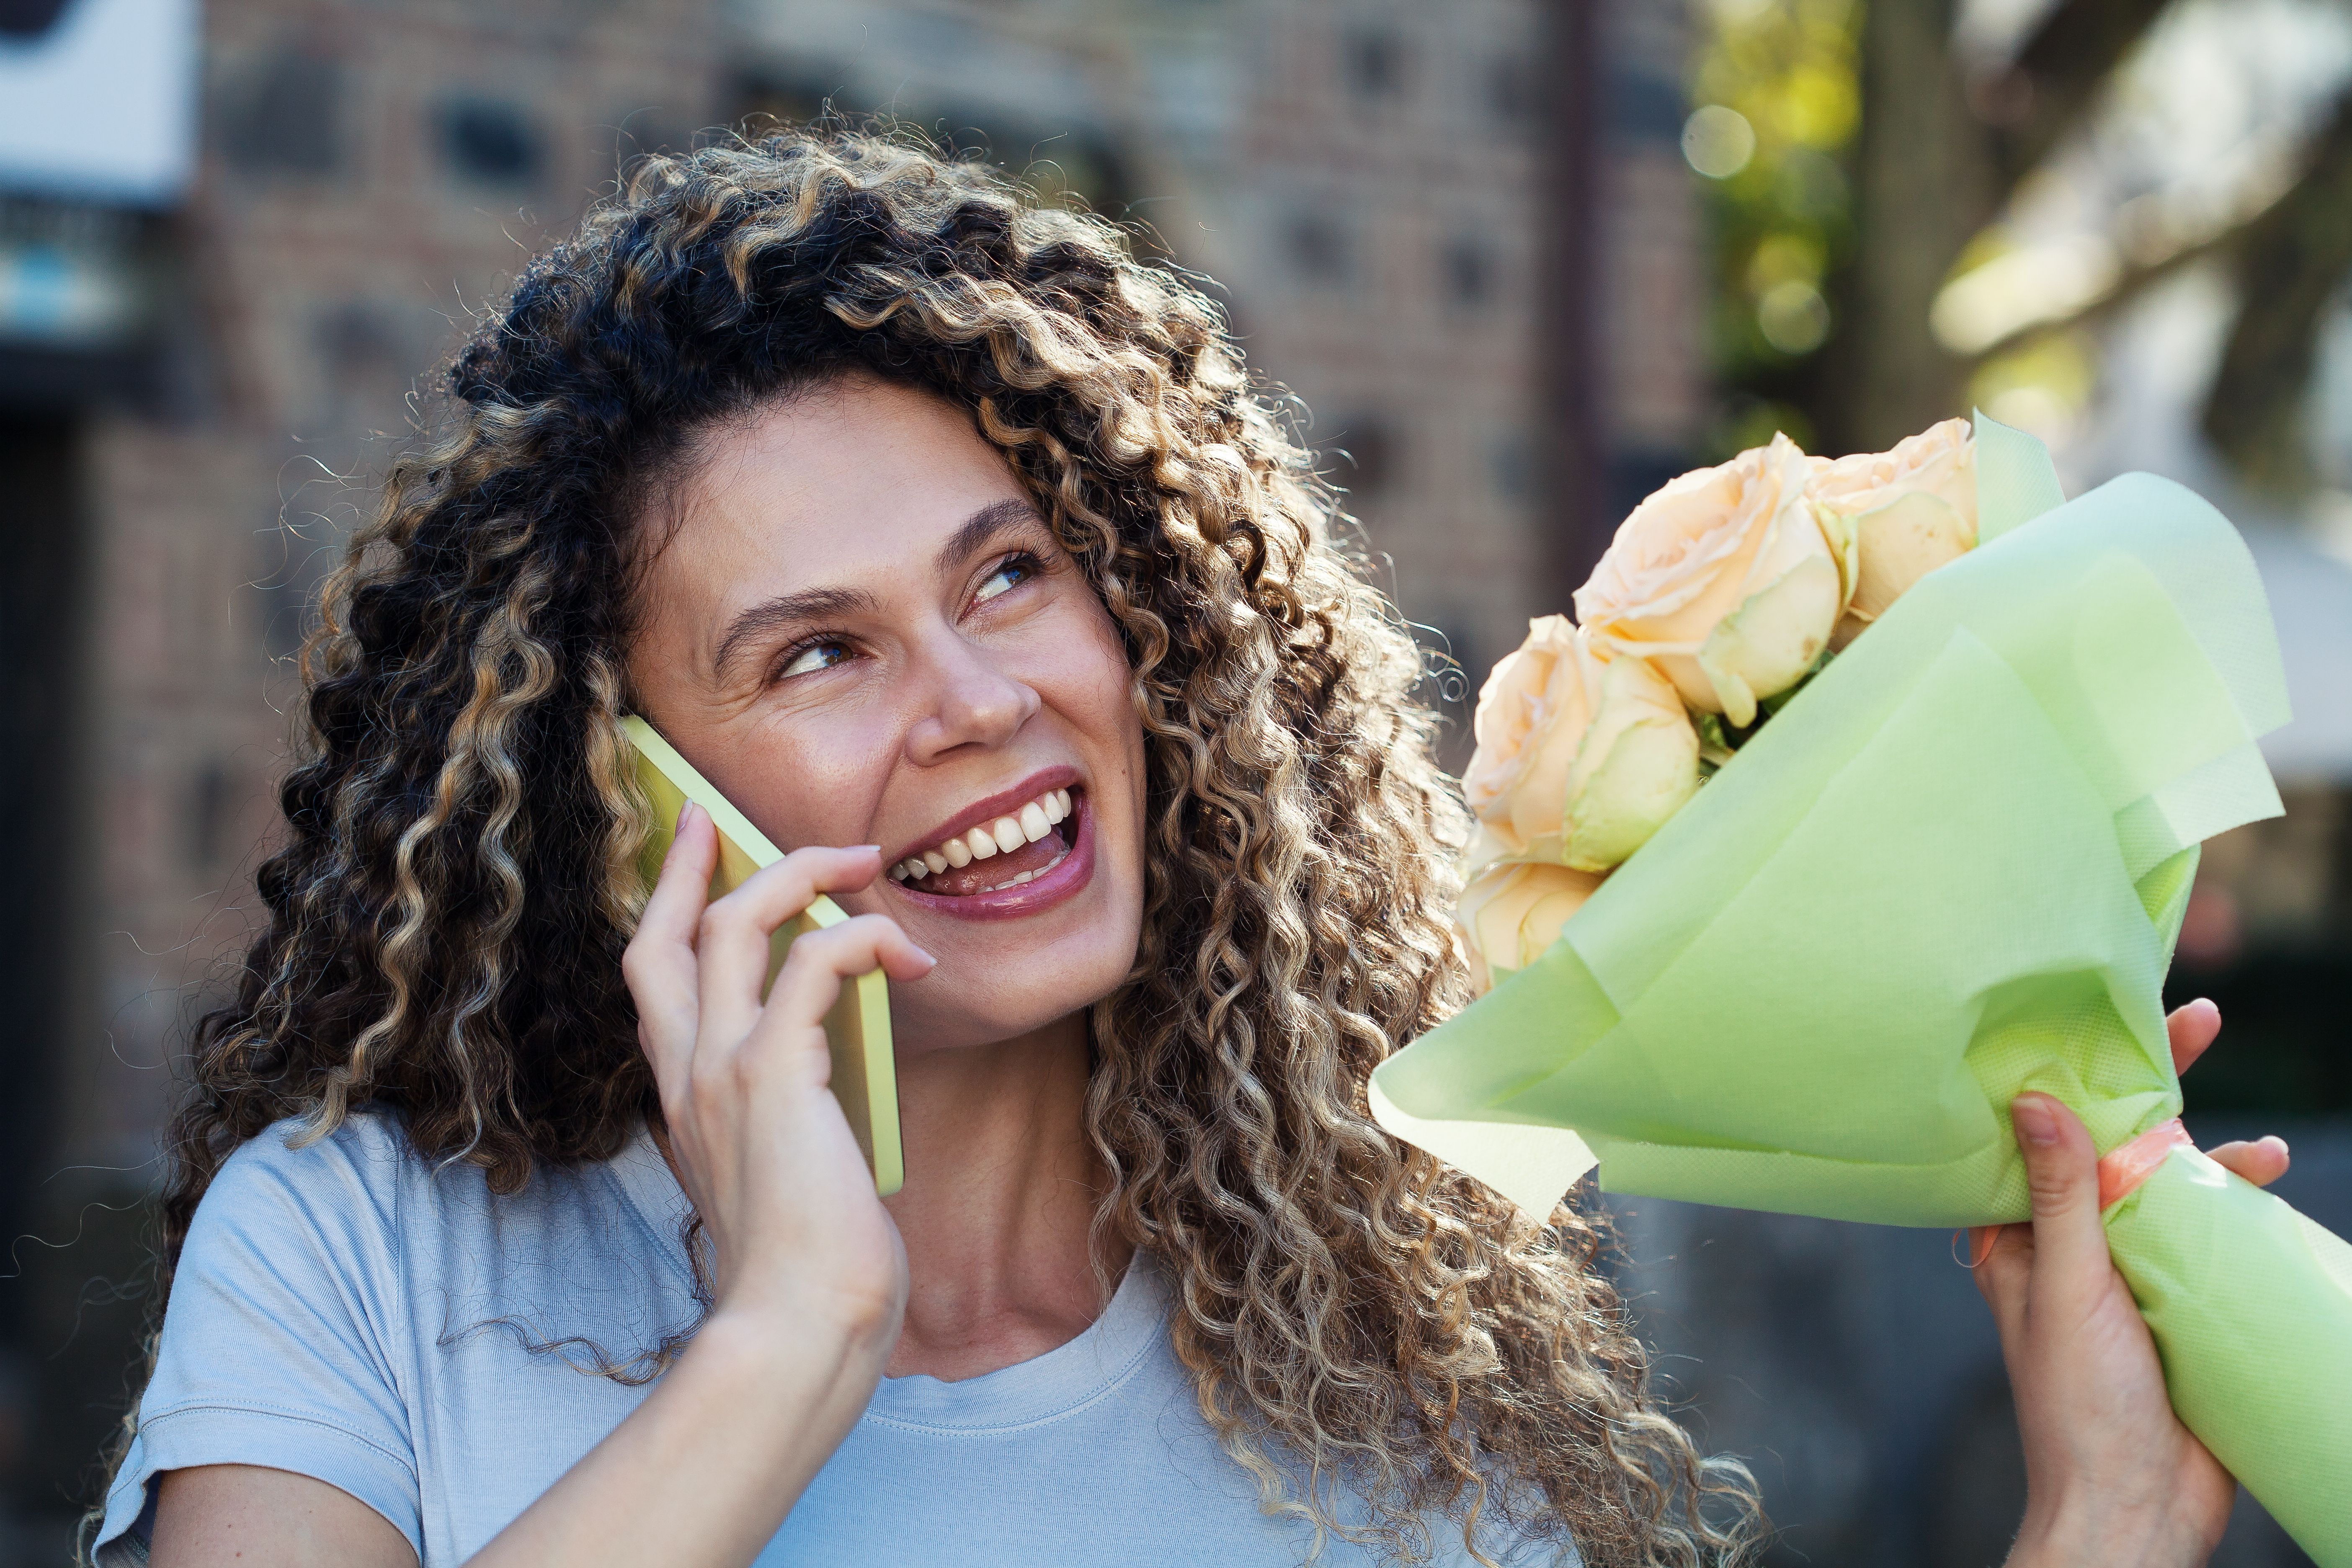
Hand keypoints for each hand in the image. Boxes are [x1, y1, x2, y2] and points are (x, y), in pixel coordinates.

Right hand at [622, 802, 934, 1344]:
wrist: (798, 1327)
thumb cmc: (805, 1267)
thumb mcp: (782, 1172)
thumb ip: (788, 1118)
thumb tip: (830, 1080)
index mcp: (685, 1098)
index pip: (654, 981)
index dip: (665, 907)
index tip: (691, 853)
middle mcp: (689, 1075)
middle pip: (667, 936)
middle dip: (695, 865)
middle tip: (725, 816)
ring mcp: (724, 1072)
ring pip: (735, 925)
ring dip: (800, 875)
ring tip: (860, 862)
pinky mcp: (775, 1074)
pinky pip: (815, 962)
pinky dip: (861, 937)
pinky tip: (908, 954)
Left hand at [1973, 1000, 2289, 1567]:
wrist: (2136, 1507)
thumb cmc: (2078, 1405)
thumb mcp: (2064, 1286)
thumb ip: (2058, 1197)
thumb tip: (2034, 1101)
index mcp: (2022, 1232)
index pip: (2046, 1130)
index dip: (2076, 1070)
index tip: (2108, 1013)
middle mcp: (2070, 1240)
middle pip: (2115, 1142)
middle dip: (2157, 1084)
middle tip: (2204, 1019)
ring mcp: (2128, 1267)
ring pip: (2170, 1182)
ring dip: (2215, 1155)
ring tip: (2265, 1150)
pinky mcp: (2179, 1298)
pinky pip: (2211, 1233)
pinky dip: (2243, 1203)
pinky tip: (2275, 1184)